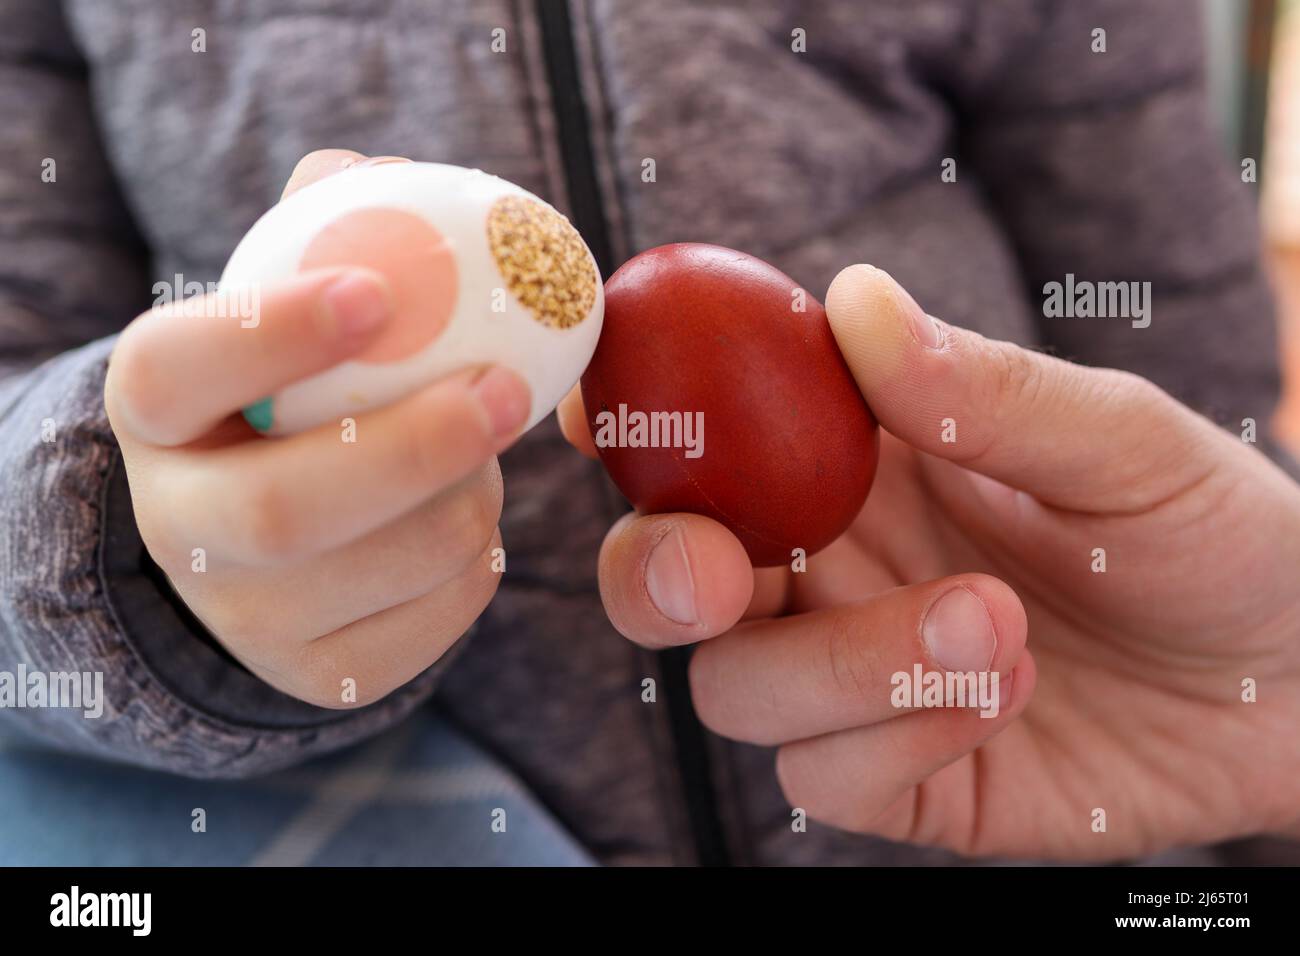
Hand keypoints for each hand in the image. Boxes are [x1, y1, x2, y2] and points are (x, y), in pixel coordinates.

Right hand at [106, 150, 529, 707]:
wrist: (267, 539)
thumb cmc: (298, 394)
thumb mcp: (288, 312)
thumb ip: (325, 235)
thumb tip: (392, 177)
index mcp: (155, 413)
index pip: (175, 369)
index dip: (271, 331)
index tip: (377, 292)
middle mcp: (179, 527)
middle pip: (283, 511)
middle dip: (414, 450)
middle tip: (505, 393)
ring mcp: (245, 618)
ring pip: (384, 567)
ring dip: (467, 498)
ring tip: (484, 451)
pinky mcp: (320, 674)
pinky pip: (434, 621)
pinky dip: (479, 561)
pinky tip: (470, 517)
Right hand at [559, 264, 1299, 858]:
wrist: (1297, 680)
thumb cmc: (1210, 532)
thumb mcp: (1121, 442)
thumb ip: (983, 389)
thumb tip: (856, 303)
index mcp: (858, 467)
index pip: (712, 442)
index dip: (637, 421)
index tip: (600, 407)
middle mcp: (831, 571)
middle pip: (669, 580)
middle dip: (660, 574)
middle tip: (719, 569)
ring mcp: (856, 680)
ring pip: (737, 690)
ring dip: (842, 664)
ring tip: (995, 627)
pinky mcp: (900, 780)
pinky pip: (825, 778)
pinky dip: (899, 738)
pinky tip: (1009, 694)